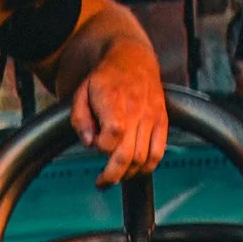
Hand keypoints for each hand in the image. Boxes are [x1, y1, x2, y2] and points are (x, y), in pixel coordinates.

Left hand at [68, 42, 168, 182]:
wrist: (133, 59)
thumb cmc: (104, 79)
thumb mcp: (81, 92)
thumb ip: (80, 119)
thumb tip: (88, 144)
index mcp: (114, 99)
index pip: (113, 133)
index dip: (102, 147)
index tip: (95, 146)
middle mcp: (136, 109)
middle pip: (129, 154)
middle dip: (113, 175)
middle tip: (102, 182)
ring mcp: (152, 116)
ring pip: (143, 158)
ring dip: (129, 173)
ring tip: (117, 174)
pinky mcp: (162, 122)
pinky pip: (158, 153)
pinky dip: (147, 167)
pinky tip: (135, 170)